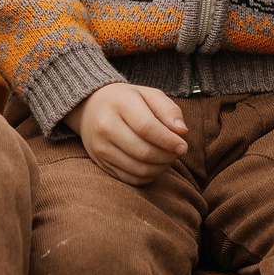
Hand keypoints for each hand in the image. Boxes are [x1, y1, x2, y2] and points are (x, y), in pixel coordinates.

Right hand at [71, 82, 188, 183]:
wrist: (90, 108)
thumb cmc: (127, 101)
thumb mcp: (148, 95)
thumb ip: (169, 110)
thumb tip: (182, 131)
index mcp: (119, 103)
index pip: (147, 128)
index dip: (169, 141)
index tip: (183, 146)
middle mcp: (105, 126)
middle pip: (143, 152)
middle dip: (167, 156)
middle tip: (177, 152)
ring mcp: (100, 147)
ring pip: (138, 169)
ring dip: (160, 168)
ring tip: (167, 158)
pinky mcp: (100, 163)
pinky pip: (130, 178)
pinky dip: (148, 176)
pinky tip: (154, 165)